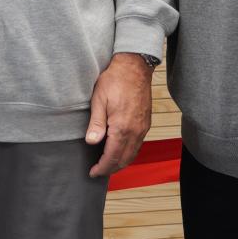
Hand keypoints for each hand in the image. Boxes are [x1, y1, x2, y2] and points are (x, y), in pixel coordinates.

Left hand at [85, 52, 153, 176]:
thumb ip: (96, 123)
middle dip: (111, 169)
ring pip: (133, 154)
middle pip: (124, 159)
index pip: (112, 157)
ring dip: (121, 162)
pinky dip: (129, 153)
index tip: (93, 172)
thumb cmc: (115, 80)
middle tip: (98, 171)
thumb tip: (91, 142)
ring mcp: (143, 128)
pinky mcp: (146, 123)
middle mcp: (135, 131)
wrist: (135, 66)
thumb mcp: (99, 99)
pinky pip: (138, 145)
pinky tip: (120, 150)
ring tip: (108, 164)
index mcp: (122, 127)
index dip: (102, 167)